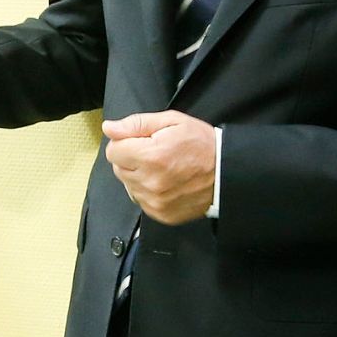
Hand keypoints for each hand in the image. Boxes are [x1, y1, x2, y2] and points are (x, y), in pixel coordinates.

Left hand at [102, 110, 216, 223]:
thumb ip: (136, 125)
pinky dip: (148, 191)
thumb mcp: (172, 122)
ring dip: (138, 176)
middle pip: (118, 169)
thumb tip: (109, 129)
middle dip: (131, 159)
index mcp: (150, 156)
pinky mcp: (160, 214)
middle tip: (154, 154)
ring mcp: (154, 202)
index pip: (113, 151)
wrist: (228, 173)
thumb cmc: (201, 143)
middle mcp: (149, 182)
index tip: (142, 142)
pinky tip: (166, 183)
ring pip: (128, 185)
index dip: (125, 143)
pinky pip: (140, 200)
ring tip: (162, 168)